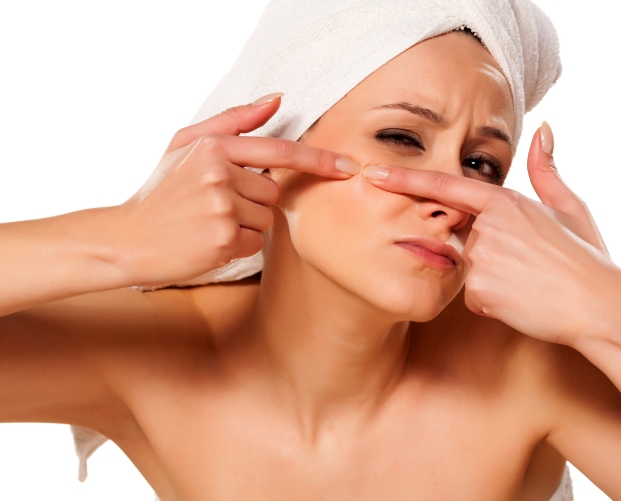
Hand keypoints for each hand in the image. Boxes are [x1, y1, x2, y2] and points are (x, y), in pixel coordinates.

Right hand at [118, 93, 360, 286]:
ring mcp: (222, 208)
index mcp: (212, 147)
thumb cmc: (162, 191)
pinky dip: (239, 245)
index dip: (318, 160)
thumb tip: (276, 100)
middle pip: (272, 192)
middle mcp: (219, 174)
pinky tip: (210, 241)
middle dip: (253, 200)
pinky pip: (257, 242)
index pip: (278, 151)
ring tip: (209, 222)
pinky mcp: (224, 239)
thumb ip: (231, 121)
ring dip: (246, 224)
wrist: (128, 238)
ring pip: (266, 218)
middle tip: (214, 205)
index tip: (348, 166)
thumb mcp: (186, 145)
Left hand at [362, 122, 620, 345]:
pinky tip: (522, 302)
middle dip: (489, 255)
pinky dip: (494, 303)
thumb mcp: (571, 207)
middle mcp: (488, 226)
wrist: (600, 305)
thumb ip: (546, 170)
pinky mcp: (480, 291)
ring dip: (493, 281)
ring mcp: (482, 259)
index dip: (405, 180)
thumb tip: (543, 129)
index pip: (445, 187)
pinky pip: (474, 298)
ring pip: (470, 271)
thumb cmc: (587, 257)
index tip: (373, 173)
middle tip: (529, 267)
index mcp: (505, 201)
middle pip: (466, 239)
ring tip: (529, 284)